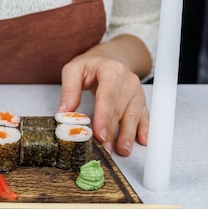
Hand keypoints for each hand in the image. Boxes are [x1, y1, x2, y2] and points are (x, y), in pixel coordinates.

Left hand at [57, 36, 150, 155]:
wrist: (111, 58)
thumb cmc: (91, 65)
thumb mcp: (74, 70)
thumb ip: (69, 90)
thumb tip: (63, 113)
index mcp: (111, 71)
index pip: (107, 96)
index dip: (104, 117)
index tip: (100, 134)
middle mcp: (127, 81)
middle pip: (120, 109)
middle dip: (113, 131)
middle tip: (105, 149)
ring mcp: (136, 91)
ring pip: (133, 115)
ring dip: (127, 134)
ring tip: (122, 150)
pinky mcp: (141, 100)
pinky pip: (144, 116)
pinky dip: (144, 129)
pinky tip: (141, 140)